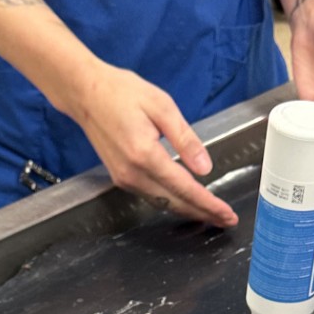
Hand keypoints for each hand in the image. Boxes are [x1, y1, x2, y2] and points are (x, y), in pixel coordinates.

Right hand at [60, 59, 237, 228]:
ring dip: (188, 211)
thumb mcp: (162, 106)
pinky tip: (185, 203)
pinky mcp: (120, 178)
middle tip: (227, 221)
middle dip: (203, 213)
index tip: (228, 215)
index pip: (185, 188)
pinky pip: (151, 198)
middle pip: (175, 203)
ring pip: (163, 204)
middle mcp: (133, 174)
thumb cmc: (122, 92)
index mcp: (145, 155)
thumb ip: (185, 139)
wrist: (85, 93)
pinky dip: (172, 204)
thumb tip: (205, 169)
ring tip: (212, 215)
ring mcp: (124, 179)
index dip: (209, 204)